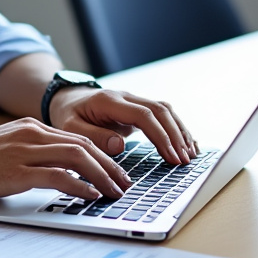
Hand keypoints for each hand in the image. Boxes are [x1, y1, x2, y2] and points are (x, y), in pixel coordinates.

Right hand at [0, 118, 132, 200]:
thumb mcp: (6, 148)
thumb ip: (31, 154)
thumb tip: (58, 172)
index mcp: (30, 128)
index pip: (76, 138)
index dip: (101, 155)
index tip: (114, 172)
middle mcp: (31, 135)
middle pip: (84, 145)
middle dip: (110, 166)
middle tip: (124, 184)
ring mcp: (25, 152)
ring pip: (77, 157)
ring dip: (102, 176)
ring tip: (114, 192)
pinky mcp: (17, 172)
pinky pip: (58, 176)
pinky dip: (79, 186)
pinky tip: (90, 196)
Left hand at [48, 88, 197, 163]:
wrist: (68, 99)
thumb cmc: (68, 116)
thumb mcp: (70, 128)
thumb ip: (93, 136)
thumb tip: (119, 145)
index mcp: (109, 101)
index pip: (143, 115)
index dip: (160, 136)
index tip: (171, 156)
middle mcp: (125, 97)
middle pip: (160, 110)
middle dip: (175, 136)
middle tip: (184, 161)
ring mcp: (134, 100)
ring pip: (165, 110)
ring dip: (180, 131)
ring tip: (190, 155)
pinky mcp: (138, 108)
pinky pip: (162, 114)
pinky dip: (176, 128)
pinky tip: (186, 144)